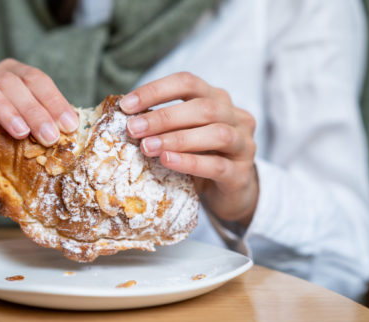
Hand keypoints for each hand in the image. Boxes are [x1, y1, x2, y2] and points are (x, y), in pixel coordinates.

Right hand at [0, 59, 77, 196]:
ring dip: (1, 104)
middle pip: (11, 81)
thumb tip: (77, 135)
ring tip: (19, 131)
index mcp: (13, 78)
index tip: (70, 126)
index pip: (37, 80)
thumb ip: (44, 130)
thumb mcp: (25, 139)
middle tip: (50, 136)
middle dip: (34, 109)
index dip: (54, 101)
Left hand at [120, 72, 257, 225]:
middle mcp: (235, 117)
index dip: (156, 91)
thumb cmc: (201, 157)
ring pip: (216, 134)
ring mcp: (243, 145)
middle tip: (133, 129)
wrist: (232, 191)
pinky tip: (167, 161)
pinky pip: (217, 165)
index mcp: (217, 99)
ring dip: (177, 139)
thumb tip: (125, 119)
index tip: (127, 105)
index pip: (188, 83)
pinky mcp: (241, 174)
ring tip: (147, 147)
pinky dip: (190, 162)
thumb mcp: (182, 135)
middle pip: (203, 108)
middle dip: (164, 117)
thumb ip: (163, 124)